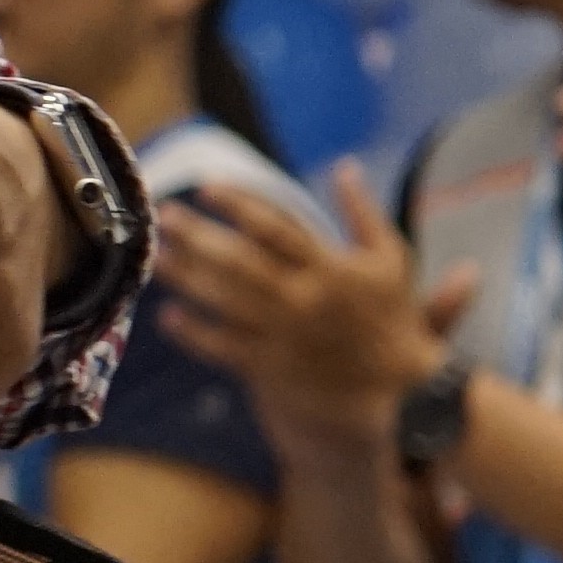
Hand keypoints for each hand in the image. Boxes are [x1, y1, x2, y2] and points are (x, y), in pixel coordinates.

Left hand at [162, 169, 469, 451]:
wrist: (404, 396)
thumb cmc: (394, 320)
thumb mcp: (391, 261)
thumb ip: (365, 213)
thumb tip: (345, 166)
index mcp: (332, 268)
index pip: (277, 228)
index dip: (239, 205)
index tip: (206, 187)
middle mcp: (304, 299)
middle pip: (240, 261)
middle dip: (198, 236)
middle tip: (164, 216)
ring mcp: (284, 335)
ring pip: (225, 302)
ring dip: (187, 277)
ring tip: (158, 256)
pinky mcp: (272, 369)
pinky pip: (224, 348)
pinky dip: (194, 333)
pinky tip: (168, 316)